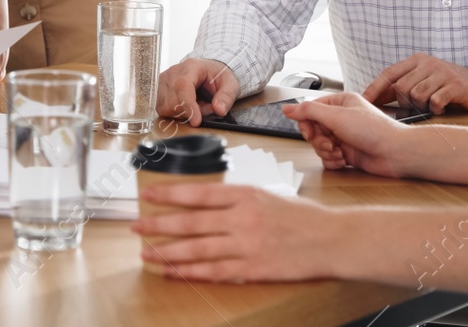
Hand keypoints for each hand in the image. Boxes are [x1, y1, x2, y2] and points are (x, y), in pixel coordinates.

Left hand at [131, 184, 346, 281]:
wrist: (332, 239)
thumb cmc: (302, 217)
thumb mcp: (266, 196)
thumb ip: (236, 201)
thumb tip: (205, 204)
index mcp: (245, 195)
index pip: (198, 193)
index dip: (169, 195)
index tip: (148, 196)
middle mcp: (242, 219)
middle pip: (191, 222)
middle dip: (159, 224)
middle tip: (135, 226)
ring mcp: (246, 245)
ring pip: (197, 249)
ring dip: (169, 252)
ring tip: (147, 253)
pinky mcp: (253, 269)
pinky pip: (214, 271)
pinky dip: (191, 272)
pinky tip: (174, 272)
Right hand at [155, 58, 240, 125]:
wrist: (209, 71)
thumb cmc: (218, 76)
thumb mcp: (230, 84)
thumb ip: (226, 97)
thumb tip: (219, 110)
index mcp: (191, 66)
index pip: (183, 86)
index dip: (188, 106)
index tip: (196, 121)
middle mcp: (173, 72)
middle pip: (172, 100)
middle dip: (189, 112)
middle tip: (204, 107)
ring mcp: (164, 81)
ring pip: (165, 107)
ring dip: (181, 113)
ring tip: (195, 106)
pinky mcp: (159, 90)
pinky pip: (162, 109)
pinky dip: (174, 113)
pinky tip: (185, 108)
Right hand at [283, 93, 409, 175]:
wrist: (395, 153)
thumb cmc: (374, 130)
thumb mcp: (336, 116)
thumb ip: (308, 111)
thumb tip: (287, 108)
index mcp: (340, 103)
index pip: (311, 110)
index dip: (307, 123)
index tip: (310, 132)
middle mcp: (341, 119)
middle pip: (313, 130)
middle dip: (318, 140)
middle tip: (329, 143)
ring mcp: (344, 137)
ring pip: (319, 146)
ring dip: (326, 152)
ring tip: (340, 153)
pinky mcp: (348, 153)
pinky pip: (329, 158)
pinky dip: (333, 161)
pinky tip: (344, 160)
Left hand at [363, 53, 467, 113]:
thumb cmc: (448, 87)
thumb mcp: (425, 81)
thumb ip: (404, 86)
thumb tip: (376, 102)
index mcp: (417, 61)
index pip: (389, 74)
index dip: (375, 89)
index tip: (363, 102)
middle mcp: (428, 63)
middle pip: (401, 88)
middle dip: (404, 103)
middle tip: (415, 109)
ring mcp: (442, 73)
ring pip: (416, 95)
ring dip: (421, 107)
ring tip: (430, 107)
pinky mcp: (456, 85)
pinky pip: (435, 101)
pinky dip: (436, 109)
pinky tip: (442, 108)